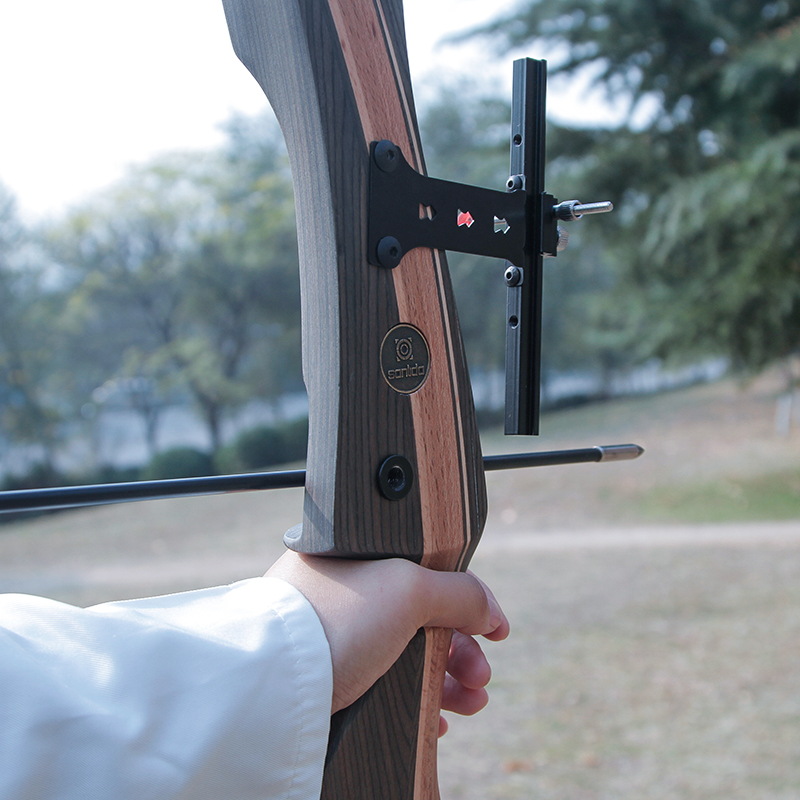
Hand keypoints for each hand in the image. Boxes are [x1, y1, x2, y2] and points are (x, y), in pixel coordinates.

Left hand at [266, 551, 508, 729]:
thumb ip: (458, 592)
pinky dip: (415, 700)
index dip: (465, 599)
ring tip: (472, 702)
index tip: (495, 629)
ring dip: (447, 678)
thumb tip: (489, 612)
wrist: (274, 685)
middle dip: (461, 648)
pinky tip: (436, 720)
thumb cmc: (336, 620)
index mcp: (354, 556)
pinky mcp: (328, 678)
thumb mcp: (408, 588)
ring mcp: (334, 637)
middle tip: (482, 675)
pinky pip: (384, 685)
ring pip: (405, 654)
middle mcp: (343, 592)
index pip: (425, 572)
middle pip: (420, 617)